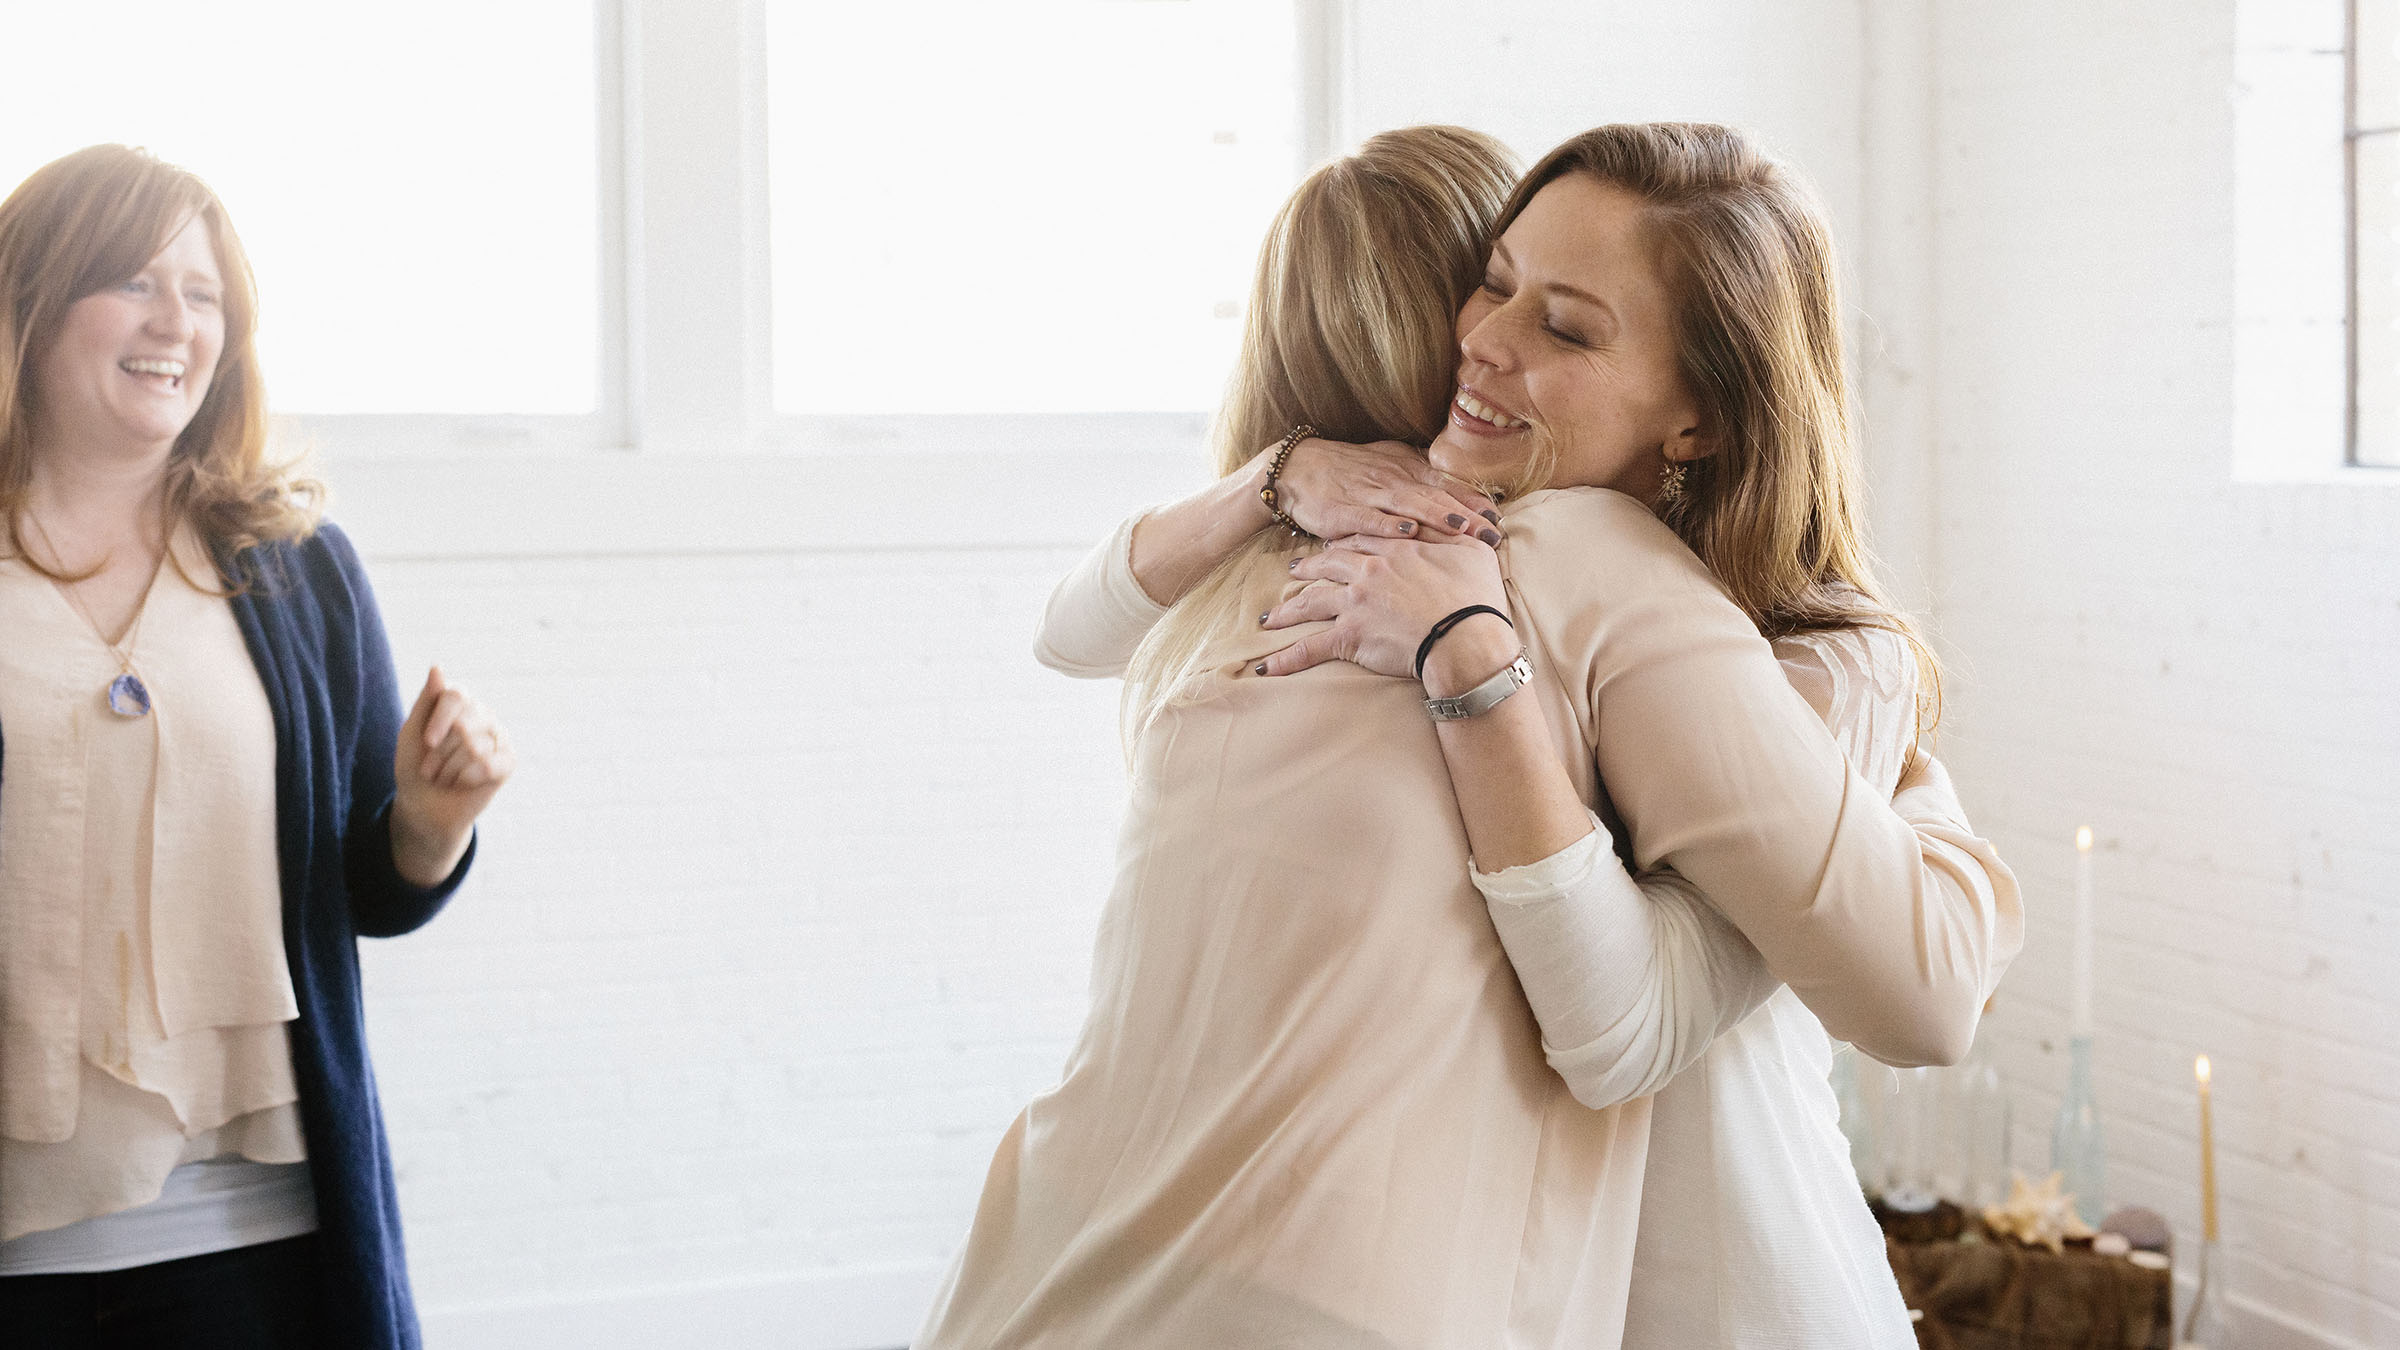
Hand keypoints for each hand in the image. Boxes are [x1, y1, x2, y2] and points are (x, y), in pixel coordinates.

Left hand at [391, 666, 512, 885]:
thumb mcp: (412, 732)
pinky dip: (467, 779)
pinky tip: (464, 783)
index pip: (457, 695)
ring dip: (450, 770)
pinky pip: (489, 766)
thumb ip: (426, 700)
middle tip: (430, 768)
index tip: (428, 742)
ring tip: (444, 777)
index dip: (441, 719)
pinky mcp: (508, 761)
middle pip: (465, 725)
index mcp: (458, 702)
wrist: (425, 807)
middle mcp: (482, 714)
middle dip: (441, 753)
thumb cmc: (415, 766)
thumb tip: (437, 667)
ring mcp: (498, 737)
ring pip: (475, 748)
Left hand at [1255, 531, 1509, 680]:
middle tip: (1293, 570)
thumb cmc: (1476, 596)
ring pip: (1311, 602)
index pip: (1360, 541)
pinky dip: (1286, 658)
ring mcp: (1354, 603)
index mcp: (1395, 549)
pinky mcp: (1349, 636)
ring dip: (1287, 611)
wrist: (1465, 636)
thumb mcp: (1472, 552)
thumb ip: (1458, 535)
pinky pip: (1310, 648)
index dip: (1343, 544)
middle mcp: (1367, 572)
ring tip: (1270, 618)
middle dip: (1307, 568)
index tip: (1331, 548)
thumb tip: (1466, 521)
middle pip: (1327, 565)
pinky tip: (1267, 667)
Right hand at [1262, 437, 1504, 543]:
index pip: (1446, 485)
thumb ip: (1420, 478)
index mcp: (1405, 470)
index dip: (1473, 501)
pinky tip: (1408, 533)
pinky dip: (1389, 526)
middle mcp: (1393, 480)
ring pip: (1409, 506)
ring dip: (1438, 517)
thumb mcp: (1387, 464)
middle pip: (1436, 497)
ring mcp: (1369, 495)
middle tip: (1494, 534)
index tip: (1499, 518)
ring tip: (1463, 529)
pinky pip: (1369, 519)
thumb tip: (1458, 491)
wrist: (1296, 467)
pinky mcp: (1344, 512)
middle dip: (1467, 516)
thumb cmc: (1346, 470)